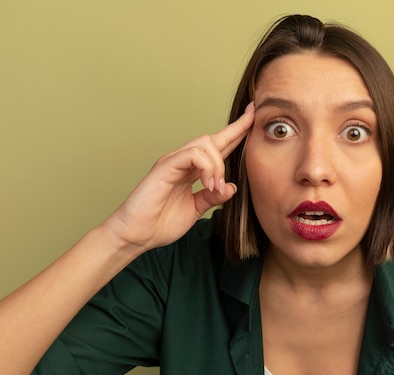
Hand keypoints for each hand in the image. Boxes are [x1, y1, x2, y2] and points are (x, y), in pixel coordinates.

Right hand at [102, 102, 254, 252]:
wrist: (136, 235)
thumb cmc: (160, 223)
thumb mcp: (196, 210)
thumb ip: (212, 197)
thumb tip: (231, 187)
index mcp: (192, 171)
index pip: (218, 147)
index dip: (237, 132)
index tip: (253, 116)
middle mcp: (183, 161)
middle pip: (214, 138)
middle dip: (237, 129)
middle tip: (253, 121)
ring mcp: (173, 162)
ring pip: (205, 143)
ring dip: (218, 164)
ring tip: (216, 186)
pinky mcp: (164, 167)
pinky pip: (192, 155)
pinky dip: (206, 167)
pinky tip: (209, 184)